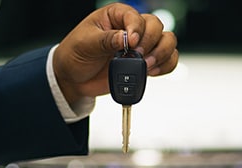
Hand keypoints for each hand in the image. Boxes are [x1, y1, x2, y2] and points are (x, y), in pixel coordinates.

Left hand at [53, 2, 177, 103]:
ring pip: (167, 41)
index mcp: (116, 16)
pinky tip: (152, 71)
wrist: (74, 78)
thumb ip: (106, 40)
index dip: (137, 29)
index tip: (131, 43)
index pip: (135, 16)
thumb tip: (125, 38)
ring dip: (162, 53)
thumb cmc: (76, 54)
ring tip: (146, 66)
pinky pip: (167, 60)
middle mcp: (132, 28)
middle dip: (150, 42)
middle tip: (137, 56)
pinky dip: (165, 66)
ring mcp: (141, 46)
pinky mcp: (145, 63)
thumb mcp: (85, 44)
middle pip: (156, 26)